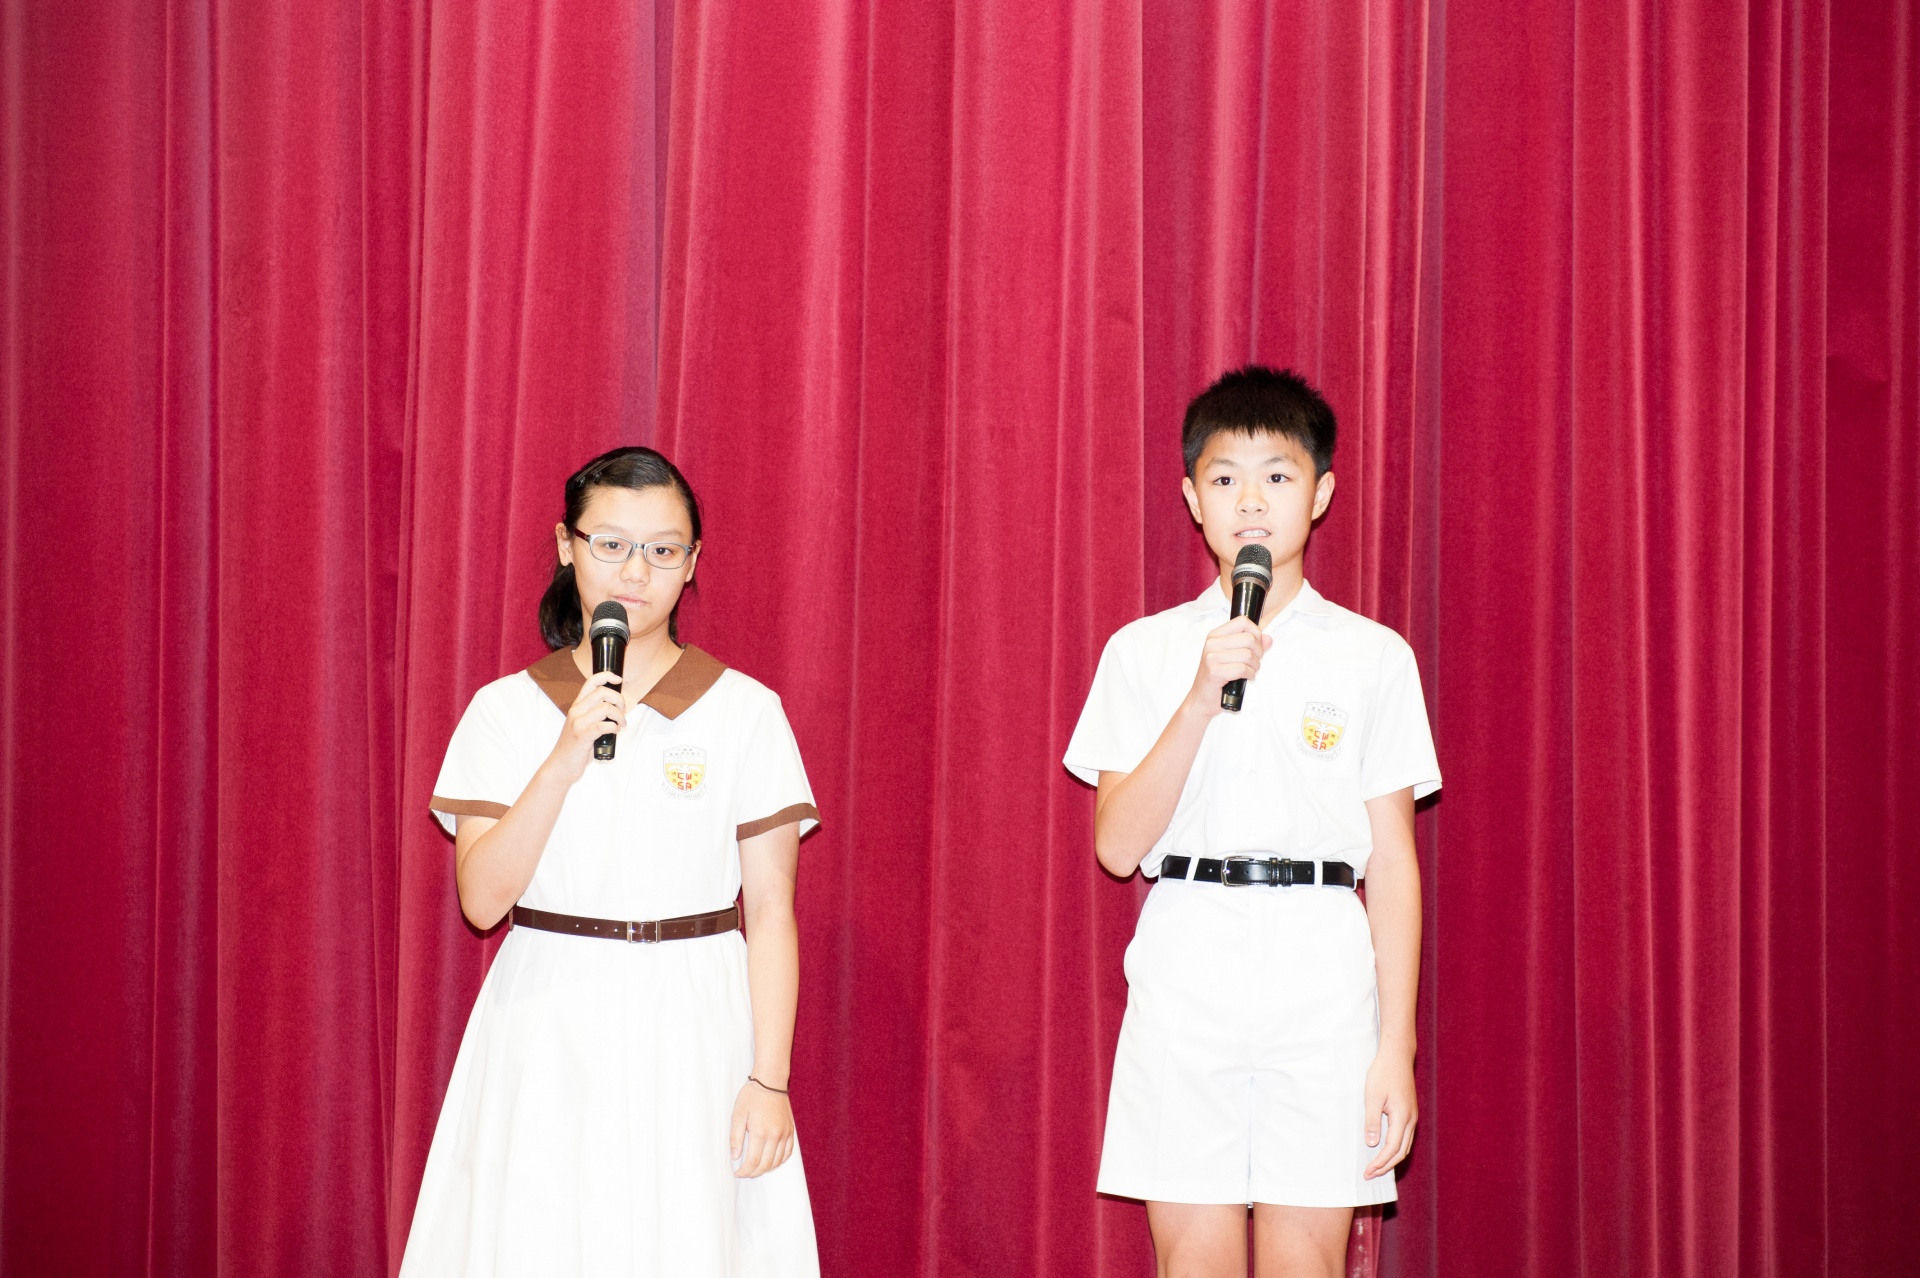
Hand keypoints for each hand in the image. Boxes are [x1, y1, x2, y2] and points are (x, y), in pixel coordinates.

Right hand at [546, 668, 623, 782]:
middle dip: (619, 700)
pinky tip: (615, 731)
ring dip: (619, 716)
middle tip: (623, 712)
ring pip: (605, 708)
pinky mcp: (582, 736)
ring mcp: (578, 723)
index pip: (590, 682)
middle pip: (602, 692)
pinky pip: (603, 725)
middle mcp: (576, 711)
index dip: (606, 676)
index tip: (618, 680)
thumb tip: (617, 709)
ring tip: (621, 724)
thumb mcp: (582, 725)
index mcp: (577, 706)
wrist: (560, 766)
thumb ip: (595, 715)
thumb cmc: (575, 747)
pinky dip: (614, 727)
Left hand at [730, 1078, 795, 1177]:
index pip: (753, 1162)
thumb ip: (735, 1138)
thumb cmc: (752, 1097)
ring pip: (778, 1161)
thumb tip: (735, 1156)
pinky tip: (771, 1161)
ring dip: (766, 1169)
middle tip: (745, 1172)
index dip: (745, 1171)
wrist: (770, 1082)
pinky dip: (779, 1161)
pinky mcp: (790, 1131)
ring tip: (755, 1168)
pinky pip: (788, 1152)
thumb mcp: (738, 1115)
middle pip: (766, 1165)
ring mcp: (785, 1134)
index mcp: (760, 1132)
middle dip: (754, 1173)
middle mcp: (775, 1135)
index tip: (737, 1173)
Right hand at [1184, 616, 1272, 715]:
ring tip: (1249, 671)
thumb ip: (1251, 646)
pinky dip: (1250, 675)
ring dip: (1255, 666)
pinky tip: (1246, 678)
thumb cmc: (1217, 678)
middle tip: (1254, 662)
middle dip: (1258, 653)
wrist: (1201, 699)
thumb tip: (1268, 639)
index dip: (1256, 633)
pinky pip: (1243, 669)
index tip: (1255, 646)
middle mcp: (1212, 643)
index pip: (1242, 621)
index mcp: (1215, 635)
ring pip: (1248, 655)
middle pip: (1249, 639)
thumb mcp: (1233, 657)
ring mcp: (1211, 657)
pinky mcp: (1214, 672)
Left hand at [1361, 1045, 1416, 1178]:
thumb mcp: (1372, 1097)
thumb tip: (1372, 1144)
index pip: (1392, 1149)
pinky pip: (1405, 1137)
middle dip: (1385, 1166)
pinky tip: (1384, 1150)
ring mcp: (1412, 1116)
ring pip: (1405, 1146)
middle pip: (1401, 1152)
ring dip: (1391, 1159)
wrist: (1397, 1056)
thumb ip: (1372, 1121)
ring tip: (1375, 1167)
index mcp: (1402, 1118)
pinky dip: (1395, 1148)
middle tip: (1369, 1175)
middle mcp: (1411, 1120)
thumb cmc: (1383, 1073)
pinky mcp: (1409, 1112)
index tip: (1367, 1172)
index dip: (1380, 1163)